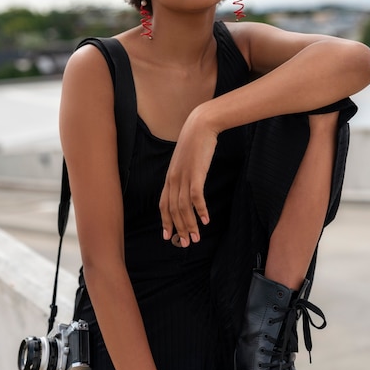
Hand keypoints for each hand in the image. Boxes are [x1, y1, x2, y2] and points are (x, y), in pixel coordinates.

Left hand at [159, 108, 217, 246]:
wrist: (200, 126)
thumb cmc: (194, 143)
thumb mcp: (185, 162)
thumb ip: (184, 175)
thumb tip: (187, 188)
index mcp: (169, 178)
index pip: (163, 205)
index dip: (165, 222)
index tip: (168, 236)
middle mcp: (173, 180)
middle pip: (173, 210)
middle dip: (179, 229)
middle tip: (186, 243)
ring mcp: (184, 177)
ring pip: (183, 207)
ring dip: (190, 225)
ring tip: (196, 238)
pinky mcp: (196, 173)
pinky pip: (196, 197)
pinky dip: (200, 210)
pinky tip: (205, 221)